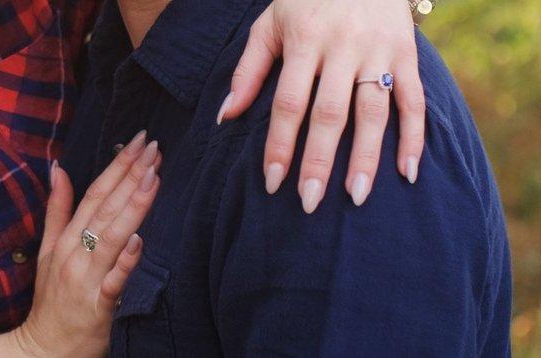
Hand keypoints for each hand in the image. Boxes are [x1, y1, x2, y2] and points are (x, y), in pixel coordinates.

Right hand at [17, 131, 160, 356]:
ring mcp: (86, 278)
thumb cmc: (53, 297)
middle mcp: (76, 252)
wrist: (44, 348)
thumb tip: (59, 170)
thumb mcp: (48, 250)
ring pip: (111, 236)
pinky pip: (113, 281)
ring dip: (132, 206)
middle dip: (131, 174)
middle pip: (106, 207)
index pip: (95, 192)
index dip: (118, 166)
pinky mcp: (98, 305)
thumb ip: (57, 209)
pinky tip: (139, 240)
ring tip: (152, 177)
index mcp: (67, 237)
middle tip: (154, 147)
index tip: (139, 141)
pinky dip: (125, 261)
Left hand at [218, 0, 424, 211]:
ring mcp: (378, 52)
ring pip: (373, 111)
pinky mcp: (406, 54)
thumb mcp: (271, 24)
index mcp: (306, 40)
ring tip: (357, 197)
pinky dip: (414, 137)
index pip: (290, 103)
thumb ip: (249, 69)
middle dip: (319, 161)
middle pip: (330, 113)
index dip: (281, 145)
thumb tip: (226, 116)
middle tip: (310, 202)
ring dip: (366, 157)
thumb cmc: (306, 0)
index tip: (273, 182)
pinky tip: (407, 174)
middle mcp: (344, 48)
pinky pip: (414, 100)